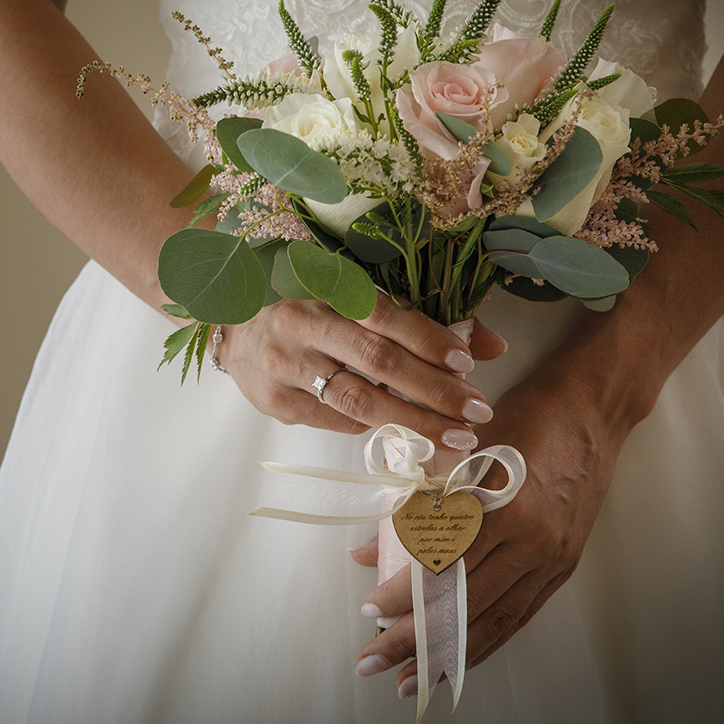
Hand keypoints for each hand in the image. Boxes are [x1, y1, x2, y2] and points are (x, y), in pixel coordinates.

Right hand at [215, 292, 505, 445]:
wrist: (232, 327)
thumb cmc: (307, 307)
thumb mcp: (355, 298)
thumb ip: (419, 318)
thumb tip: (490, 343)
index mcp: (324, 288)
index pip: (381, 314)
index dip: (426, 337)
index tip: (467, 362)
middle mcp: (303, 325)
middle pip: (376, 361)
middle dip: (433, 389)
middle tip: (476, 411)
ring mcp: (286, 367)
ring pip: (358, 399)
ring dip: (414, 420)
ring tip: (455, 436)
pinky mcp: (277, 403)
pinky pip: (337, 419)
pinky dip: (375, 427)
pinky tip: (408, 434)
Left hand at [349, 364, 627, 696]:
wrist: (591, 411)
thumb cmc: (523, 418)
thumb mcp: (461, 450)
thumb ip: (414, 503)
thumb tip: (366, 551)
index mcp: (502, 506)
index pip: (442, 565)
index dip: (403, 595)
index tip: (369, 611)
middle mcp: (531, 541)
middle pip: (463, 605)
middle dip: (413, 640)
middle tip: (372, 662)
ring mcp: (552, 558)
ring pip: (492, 620)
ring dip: (447, 656)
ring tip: (409, 678)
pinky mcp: (563, 566)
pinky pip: (518, 615)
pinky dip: (485, 641)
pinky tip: (457, 660)